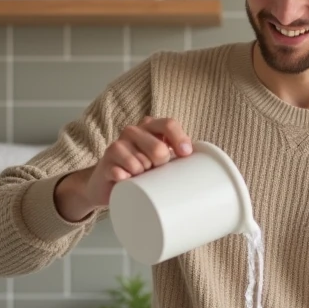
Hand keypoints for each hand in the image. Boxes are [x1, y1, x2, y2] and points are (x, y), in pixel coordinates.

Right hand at [55, 116, 192, 219]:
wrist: (107, 183)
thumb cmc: (141, 171)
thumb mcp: (159, 160)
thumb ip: (177, 156)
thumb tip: (203, 164)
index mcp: (149, 127)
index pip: (168, 124)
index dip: (179, 139)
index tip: (185, 155)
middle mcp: (132, 132)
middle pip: (158, 148)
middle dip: (161, 164)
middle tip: (156, 171)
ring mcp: (117, 146)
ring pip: (140, 163)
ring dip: (143, 175)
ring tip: (140, 177)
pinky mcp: (105, 164)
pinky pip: (121, 173)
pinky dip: (126, 180)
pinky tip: (125, 181)